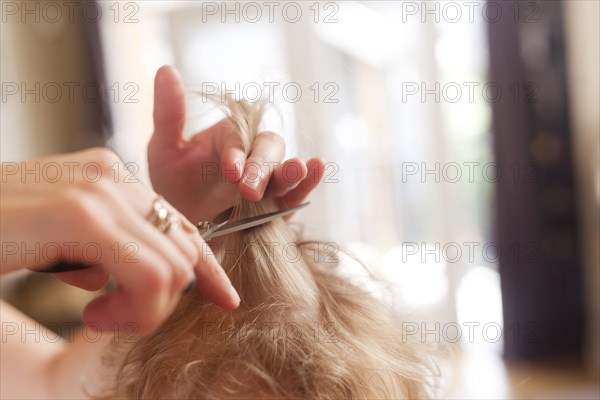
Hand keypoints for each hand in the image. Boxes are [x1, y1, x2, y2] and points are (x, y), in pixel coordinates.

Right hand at [0, 148, 238, 334]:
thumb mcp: (59, 244)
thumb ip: (104, 250)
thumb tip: (138, 280)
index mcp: (108, 177)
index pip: (178, 225)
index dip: (207, 266)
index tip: (224, 298)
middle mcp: (111, 174)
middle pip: (183, 249)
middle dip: (165, 298)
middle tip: (112, 318)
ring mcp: (98, 190)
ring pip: (174, 266)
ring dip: (147, 310)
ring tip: (97, 317)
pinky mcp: (81, 215)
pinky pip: (149, 275)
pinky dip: (134, 310)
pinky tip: (90, 316)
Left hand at [148, 66, 325, 222]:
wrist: (180, 225)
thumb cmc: (172, 185)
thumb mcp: (163, 149)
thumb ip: (169, 113)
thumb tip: (167, 69)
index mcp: (228, 137)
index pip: (238, 139)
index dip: (237, 154)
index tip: (230, 172)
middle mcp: (251, 154)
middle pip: (267, 150)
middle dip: (261, 169)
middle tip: (249, 190)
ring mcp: (266, 181)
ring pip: (284, 171)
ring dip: (292, 173)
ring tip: (299, 170)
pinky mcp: (276, 207)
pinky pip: (295, 196)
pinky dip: (307, 185)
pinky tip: (318, 169)